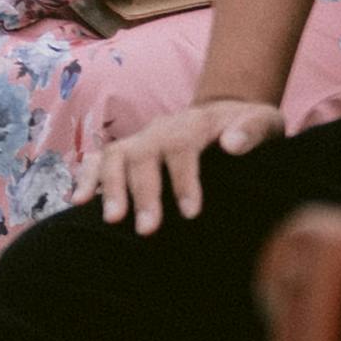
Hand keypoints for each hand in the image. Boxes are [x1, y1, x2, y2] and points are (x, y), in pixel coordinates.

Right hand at [84, 95, 286, 230]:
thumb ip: (251, 130)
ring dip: (109, 187)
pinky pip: (98, 159)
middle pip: (142, 155)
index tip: (190, 213)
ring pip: (114, 157)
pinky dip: (85, 177)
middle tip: (146, 229)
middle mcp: (159, 129)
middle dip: (142, 192)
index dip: (184, 180)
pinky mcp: (128, 150)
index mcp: (193, 123)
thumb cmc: (248, 126)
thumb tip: (232, 145)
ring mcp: (140, 139)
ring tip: (111, 219)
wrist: (225, 111)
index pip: (181, 147)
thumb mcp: (264, 120)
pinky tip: (77, 200)